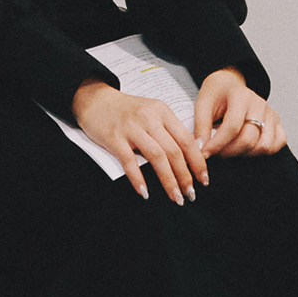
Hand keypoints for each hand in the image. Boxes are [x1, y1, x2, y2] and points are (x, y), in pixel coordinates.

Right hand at [71, 78, 206, 204]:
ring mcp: (131, 127)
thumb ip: (167, 130)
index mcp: (162, 111)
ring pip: (156, 157)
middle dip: (185, 176)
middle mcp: (149, 117)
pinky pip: (129, 161)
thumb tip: (188, 158)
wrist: (95, 99)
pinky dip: (138, 179)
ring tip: (175, 197)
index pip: (186, 139)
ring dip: (169, 181)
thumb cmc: (125, 110)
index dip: (197, 162)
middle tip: (190, 194)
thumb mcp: (151, 112)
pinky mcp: (114, 137)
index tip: (203, 179)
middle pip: (174, 151)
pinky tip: (145, 192)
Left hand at [196, 67, 287, 157]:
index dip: (217, 144)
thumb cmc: (217, 94)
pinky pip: (278, 144)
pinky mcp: (278, 123)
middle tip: (216, 152)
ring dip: (245, 153)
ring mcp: (271, 114)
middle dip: (229, 152)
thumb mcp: (203, 104)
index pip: (232, 126)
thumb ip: (201, 126)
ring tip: (230, 147)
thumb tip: (202, 148)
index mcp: (241, 95)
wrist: (230, 85)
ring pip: (264, 145)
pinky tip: (247, 147)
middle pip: (248, 139)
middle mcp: (259, 104)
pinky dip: (263, 151)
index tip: (205, 153)